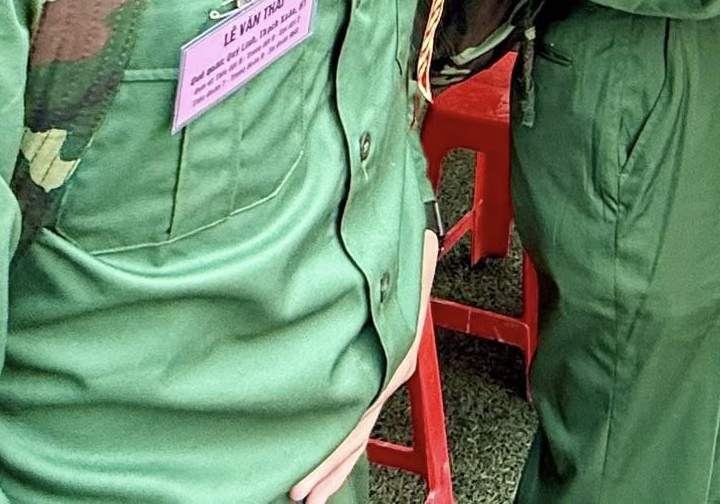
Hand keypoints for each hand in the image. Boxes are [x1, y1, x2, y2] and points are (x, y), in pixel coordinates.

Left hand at [291, 230, 439, 501]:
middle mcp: (390, 370)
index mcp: (398, 355)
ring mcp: (383, 372)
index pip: (363, 416)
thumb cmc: (405, 248)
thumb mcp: (409, 259)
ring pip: (359, 429)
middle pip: (358, 432)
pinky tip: (327, 460)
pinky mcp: (374, 368)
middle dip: (331, 467)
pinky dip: (344, 444)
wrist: (417, 241)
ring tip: (310, 492)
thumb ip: (410, 267)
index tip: (309, 477)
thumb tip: (416, 250)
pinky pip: (358, 415)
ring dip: (336, 462)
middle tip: (303, 495)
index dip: (337, 451)